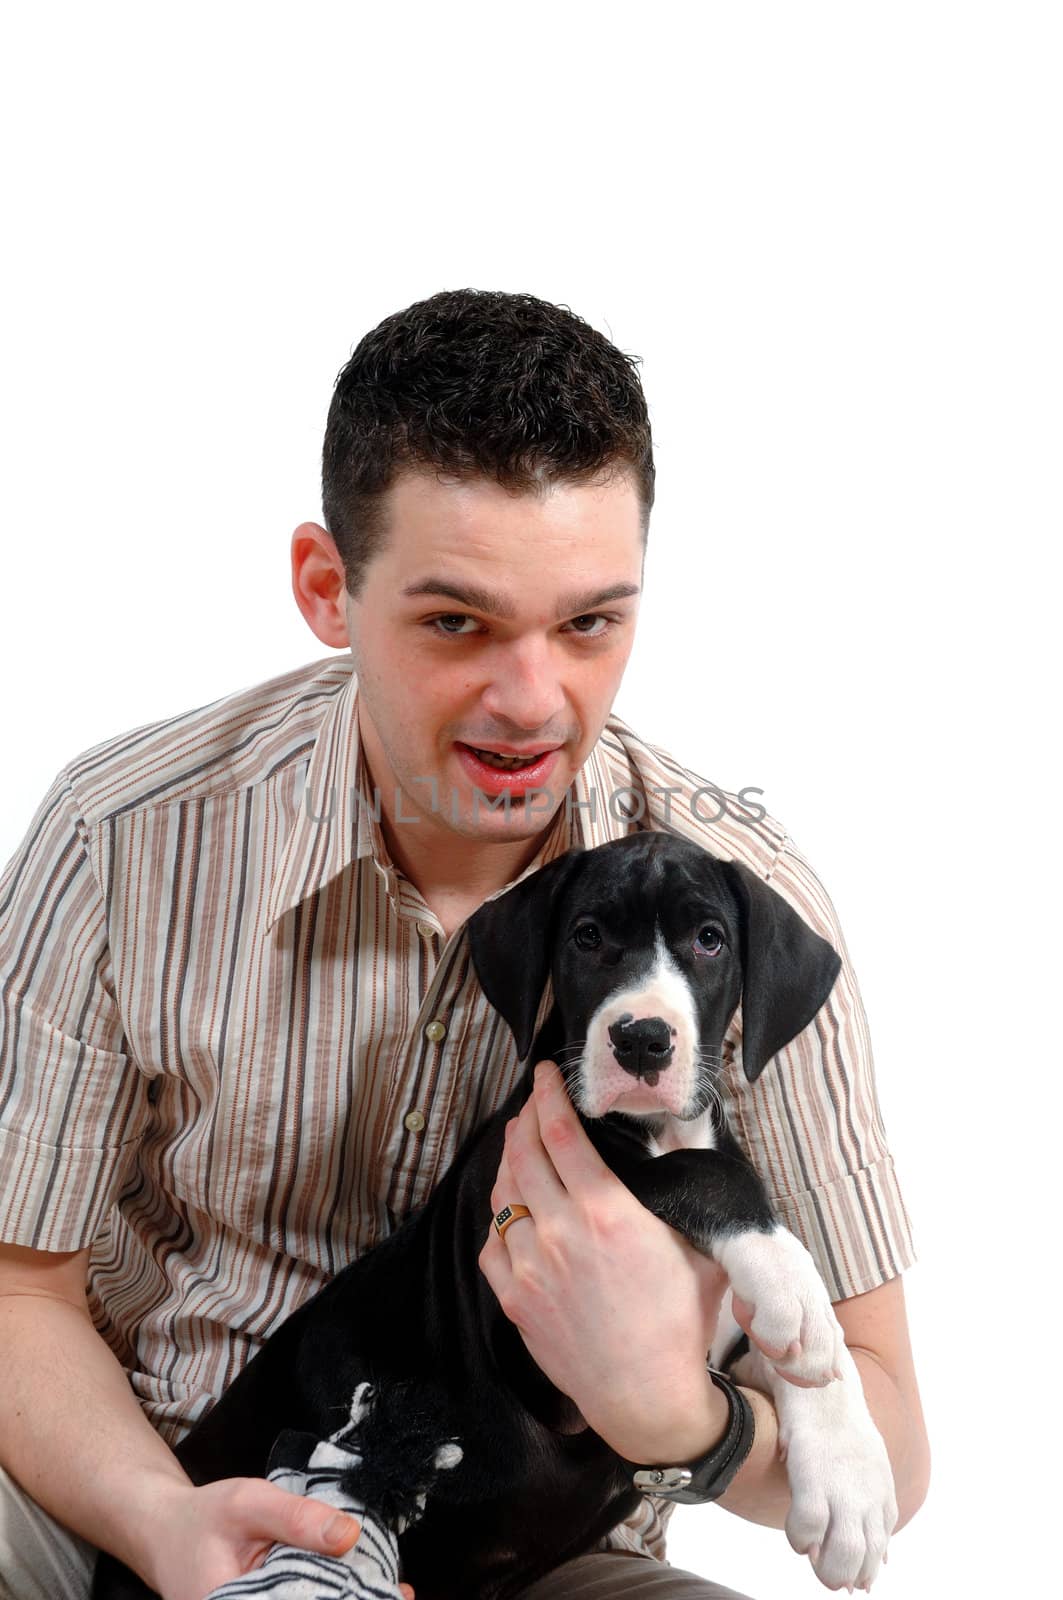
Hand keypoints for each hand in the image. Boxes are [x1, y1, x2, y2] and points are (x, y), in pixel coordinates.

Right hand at [142, 1476, 415, 1599]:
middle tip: (401, 1593)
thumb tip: (350, 1536)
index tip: (391, 1594)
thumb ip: (297, 1519)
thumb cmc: (205, 1517)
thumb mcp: (249, 1504)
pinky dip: (331, 1595)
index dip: (345, 1599)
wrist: (166, 1533)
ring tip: (395, 1593)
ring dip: (347, 1598)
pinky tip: (368, 1589)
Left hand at [478, 1060, 730, 1463]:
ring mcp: (530, 1267)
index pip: (560, 1132)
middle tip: (532, 1101)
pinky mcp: (514, 1299)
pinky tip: (512, 1206)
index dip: (548, 1094)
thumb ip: (682, 1197)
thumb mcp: (698, 1249)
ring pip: (503, 1194)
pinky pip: (492, 1242)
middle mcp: (560, 1232)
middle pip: (523, 1153)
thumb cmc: (681, 1323)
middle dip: (524, 1118)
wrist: (648, 1398)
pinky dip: (499, 1216)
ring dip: (509, 1160)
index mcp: (607, 1212)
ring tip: (520, 1143)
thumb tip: (681, 1152)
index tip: (544, 1074)